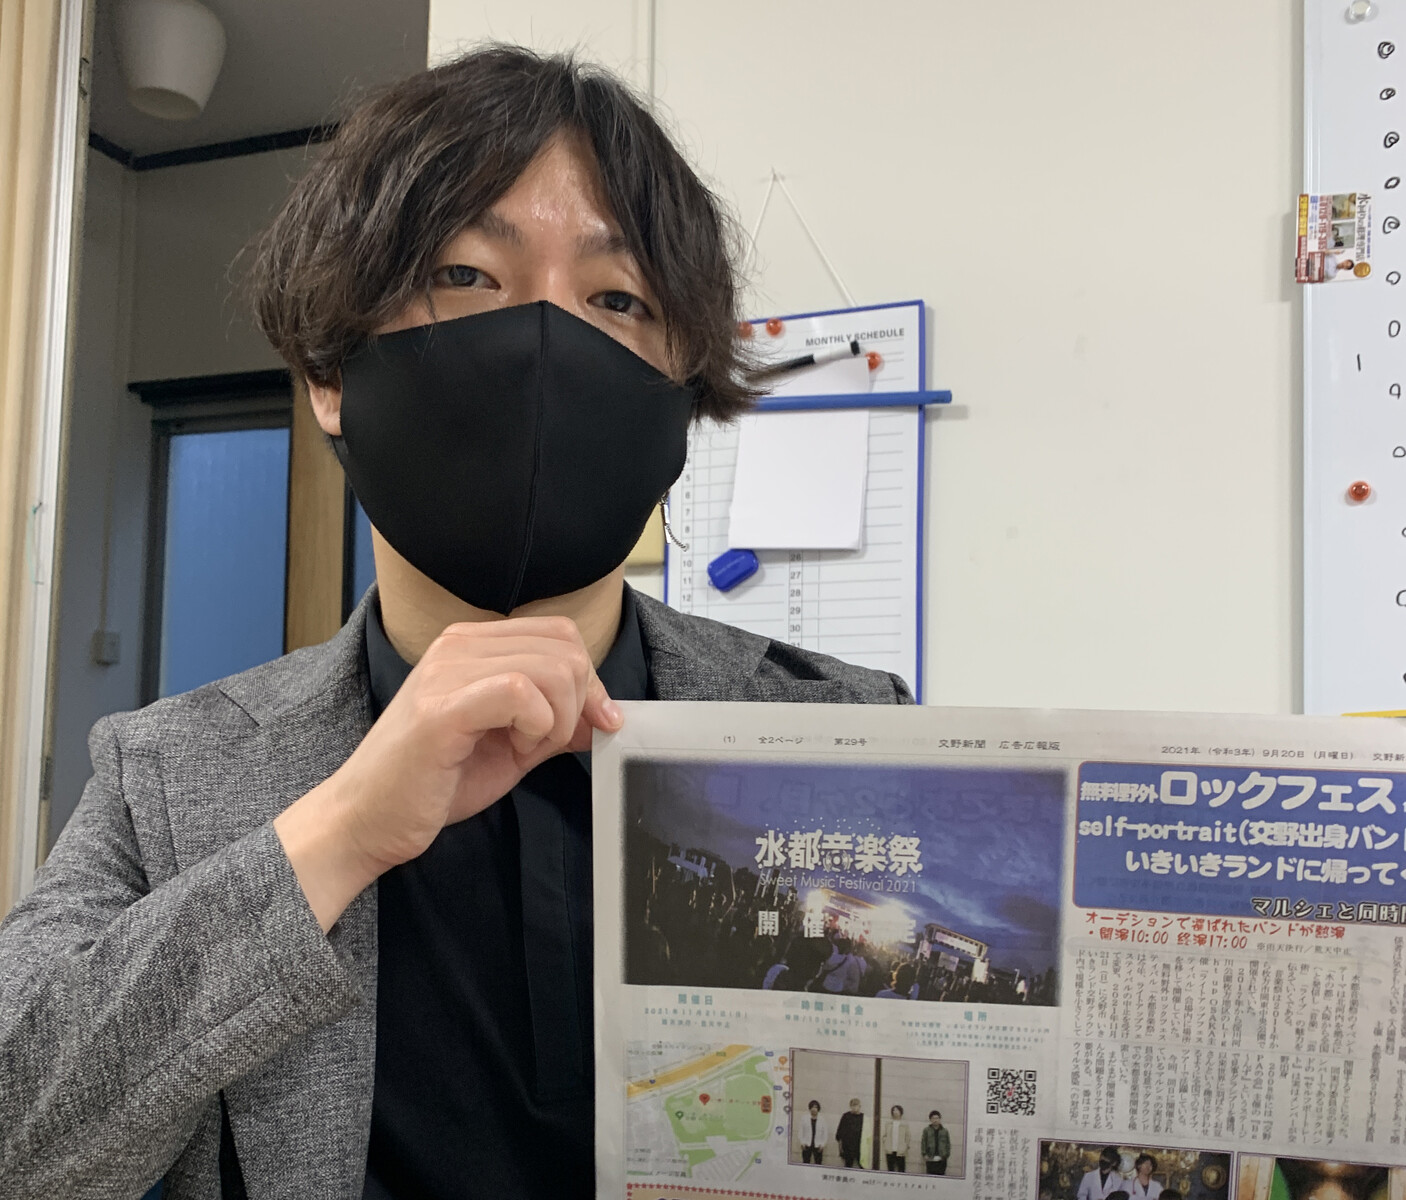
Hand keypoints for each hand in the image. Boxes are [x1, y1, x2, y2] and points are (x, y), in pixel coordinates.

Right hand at [275, 616, 621, 929]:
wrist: (367, 821)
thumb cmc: (432, 783)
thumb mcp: (512, 747)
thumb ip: (557, 723)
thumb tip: (607, 716)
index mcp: (473, 645)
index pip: (560, 633)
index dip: (591, 680)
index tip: (594, 723)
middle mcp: (459, 645)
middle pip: (565, 646)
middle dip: (582, 699)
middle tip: (556, 739)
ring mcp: (447, 672)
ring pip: (550, 667)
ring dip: (559, 716)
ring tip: (528, 745)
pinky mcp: (442, 708)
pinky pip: (520, 691)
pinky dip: (538, 724)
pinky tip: (515, 746)